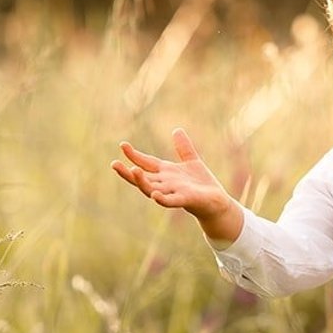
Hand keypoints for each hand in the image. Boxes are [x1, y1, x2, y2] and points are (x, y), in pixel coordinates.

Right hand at [111, 127, 230, 221]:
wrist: (218, 202)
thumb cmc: (202, 184)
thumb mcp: (192, 161)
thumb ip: (183, 148)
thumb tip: (177, 130)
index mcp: (166, 173)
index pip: (146, 163)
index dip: (134, 155)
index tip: (123, 145)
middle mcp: (165, 183)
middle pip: (142, 178)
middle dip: (127, 172)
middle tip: (114, 164)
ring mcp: (173, 192)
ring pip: (151, 189)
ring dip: (141, 181)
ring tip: (132, 170)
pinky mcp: (185, 200)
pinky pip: (170, 201)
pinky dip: (162, 199)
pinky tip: (155, 194)